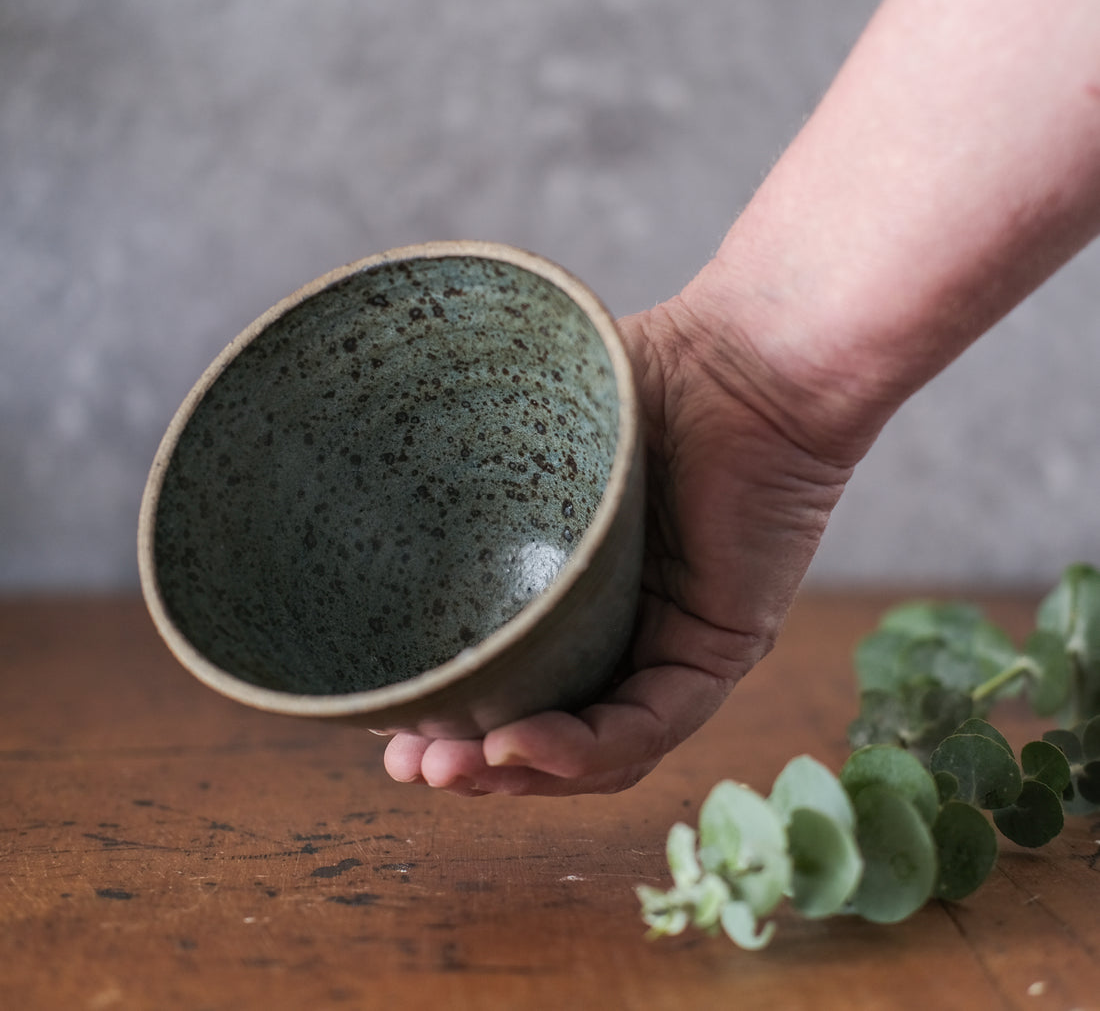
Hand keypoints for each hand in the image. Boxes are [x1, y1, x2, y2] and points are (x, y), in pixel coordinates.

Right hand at [382, 286, 856, 795]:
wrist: (744, 357)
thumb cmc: (640, 374)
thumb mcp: (524, 424)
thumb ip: (462, 456)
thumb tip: (360, 457)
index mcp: (577, 580)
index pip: (512, 668)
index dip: (449, 704)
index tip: (380, 719)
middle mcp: (624, 620)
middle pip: (545, 721)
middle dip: (470, 756)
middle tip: (406, 761)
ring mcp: (671, 640)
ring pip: (594, 745)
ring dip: (515, 770)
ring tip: (442, 768)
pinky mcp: (717, 648)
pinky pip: (648, 725)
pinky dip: (578, 750)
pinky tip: (511, 746)